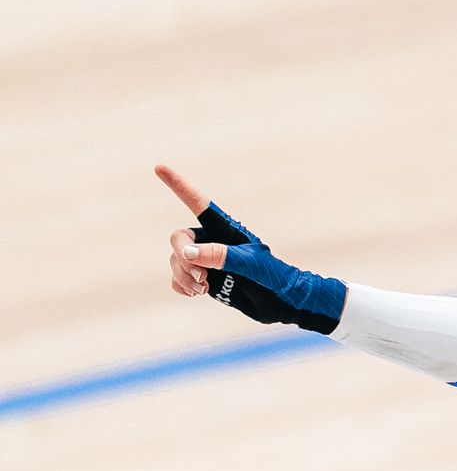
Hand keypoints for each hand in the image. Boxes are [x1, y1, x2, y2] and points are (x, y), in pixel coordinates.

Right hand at [154, 164, 346, 333]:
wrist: (283, 302)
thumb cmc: (274, 277)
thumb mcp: (252, 265)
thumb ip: (222, 256)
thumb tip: (189, 252)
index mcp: (225, 230)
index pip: (198, 203)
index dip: (178, 185)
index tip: (159, 167)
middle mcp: (212, 242)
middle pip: (179, 238)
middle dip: (182, 256)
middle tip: (201, 275)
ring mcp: (206, 261)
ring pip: (176, 260)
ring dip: (184, 275)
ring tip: (203, 287)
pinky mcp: (204, 279)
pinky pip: (177, 278)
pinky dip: (181, 286)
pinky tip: (197, 292)